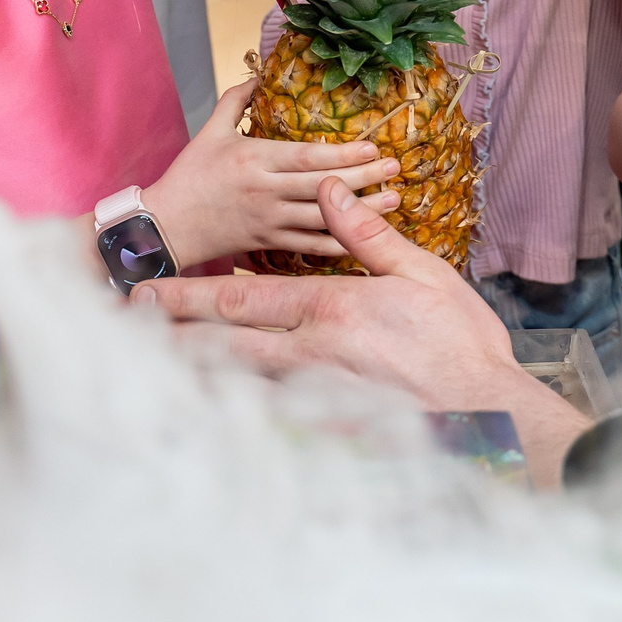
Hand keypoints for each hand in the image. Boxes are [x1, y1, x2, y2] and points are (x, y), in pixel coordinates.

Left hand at [137, 175, 593, 480]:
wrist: (492, 416)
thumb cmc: (461, 343)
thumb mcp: (422, 274)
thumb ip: (367, 235)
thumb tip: (330, 189)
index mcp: (330, 309)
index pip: (241, 297)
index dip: (188, 295)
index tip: (148, 292)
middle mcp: (313, 353)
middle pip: (225, 343)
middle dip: (174, 335)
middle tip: (129, 330)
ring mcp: (320, 397)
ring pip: (239, 382)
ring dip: (197, 373)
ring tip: (153, 366)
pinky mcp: (333, 432)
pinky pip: (271, 418)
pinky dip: (237, 410)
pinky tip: (213, 410)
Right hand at [146, 81, 402, 264]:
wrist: (165, 226)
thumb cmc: (188, 176)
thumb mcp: (208, 132)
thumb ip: (235, 102)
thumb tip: (259, 76)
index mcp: (253, 160)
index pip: (306, 157)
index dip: (342, 153)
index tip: (372, 147)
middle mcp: (265, 192)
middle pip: (322, 186)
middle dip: (363, 178)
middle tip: (395, 168)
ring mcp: (269, 221)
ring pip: (324, 219)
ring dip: (362, 211)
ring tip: (393, 199)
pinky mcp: (268, 244)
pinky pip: (310, 247)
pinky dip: (339, 243)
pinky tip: (364, 237)